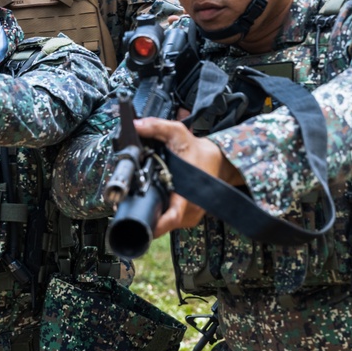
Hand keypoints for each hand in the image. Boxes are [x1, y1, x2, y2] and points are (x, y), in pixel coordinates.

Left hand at [132, 117, 243, 236]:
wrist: (220, 161)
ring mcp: (192, 216)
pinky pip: (172, 219)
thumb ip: (157, 127)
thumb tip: (136, 126)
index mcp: (187, 195)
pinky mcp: (190, 217)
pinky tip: (158, 198)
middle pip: (162, 222)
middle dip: (146, 213)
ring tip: (146, 196)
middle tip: (132, 201)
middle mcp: (191, 210)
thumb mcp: (178, 134)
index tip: (138, 222)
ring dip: (154, 211)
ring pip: (166, 222)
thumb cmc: (199, 152)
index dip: (155, 225)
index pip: (171, 218)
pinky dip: (162, 211)